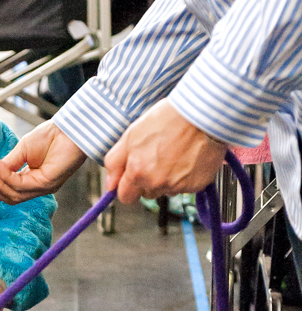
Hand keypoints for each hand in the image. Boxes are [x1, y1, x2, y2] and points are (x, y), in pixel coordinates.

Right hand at [0, 121, 85, 203]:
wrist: (68, 129)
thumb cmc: (50, 136)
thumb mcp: (22, 150)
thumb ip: (8, 163)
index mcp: (31, 179)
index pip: (9, 190)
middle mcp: (36, 187)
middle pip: (10, 197)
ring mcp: (43, 188)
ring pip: (14, 194)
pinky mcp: (47, 185)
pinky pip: (22, 186)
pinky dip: (7, 177)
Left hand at [104, 100, 226, 204]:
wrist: (202, 114)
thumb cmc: (168, 118)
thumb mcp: (131, 135)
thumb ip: (115, 162)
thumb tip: (109, 185)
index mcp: (137, 172)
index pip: (125, 196)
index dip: (128, 186)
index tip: (134, 177)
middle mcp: (155, 183)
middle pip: (146, 194)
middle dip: (147, 183)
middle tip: (158, 160)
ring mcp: (176, 186)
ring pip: (166, 190)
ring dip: (167, 179)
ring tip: (175, 154)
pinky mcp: (195, 186)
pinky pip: (186, 188)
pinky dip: (186, 176)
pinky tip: (189, 158)